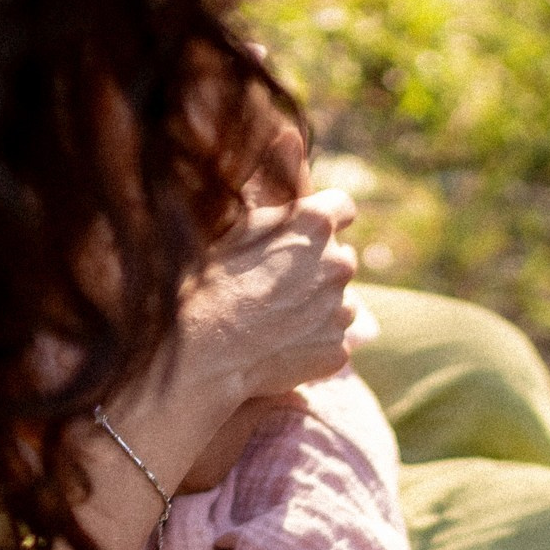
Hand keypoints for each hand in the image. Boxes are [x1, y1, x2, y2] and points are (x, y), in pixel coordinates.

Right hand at [171, 187, 359, 404]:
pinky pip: (331, 340)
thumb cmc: (213, 284)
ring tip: (278, 318)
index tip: (310, 231)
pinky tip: (280, 346)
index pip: (342, 207)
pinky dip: (313, 341)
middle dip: (319, 266)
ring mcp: (343, 309)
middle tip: (280, 283)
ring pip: (340, 301)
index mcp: (316, 223)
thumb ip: (275, 211)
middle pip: (342, 257)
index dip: (325, 219)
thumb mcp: (237, 229)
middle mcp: (339, 263)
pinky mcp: (338, 348)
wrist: (207, 351)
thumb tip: (289, 197)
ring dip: (319, 305)